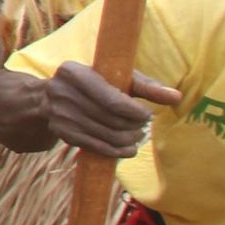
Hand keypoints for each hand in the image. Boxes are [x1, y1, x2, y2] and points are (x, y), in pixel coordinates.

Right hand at [44, 62, 179, 157]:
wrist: (47, 98)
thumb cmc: (92, 83)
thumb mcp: (113, 77)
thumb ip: (145, 85)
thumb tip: (177, 97)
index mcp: (75, 73)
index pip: (113, 100)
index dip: (136, 112)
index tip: (147, 114)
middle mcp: (63, 93)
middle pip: (112, 120)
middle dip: (135, 126)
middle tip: (144, 126)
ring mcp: (61, 115)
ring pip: (108, 136)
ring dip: (129, 140)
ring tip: (137, 135)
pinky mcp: (63, 133)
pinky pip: (98, 147)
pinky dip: (118, 151)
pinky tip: (128, 149)